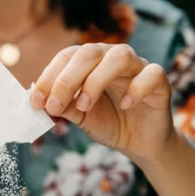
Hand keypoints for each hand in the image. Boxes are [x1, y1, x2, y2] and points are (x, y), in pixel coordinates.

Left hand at [31, 43, 174, 162]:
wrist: (139, 142)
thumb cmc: (108, 122)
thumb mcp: (79, 116)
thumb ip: (62, 105)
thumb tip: (37, 100)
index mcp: (90, 62)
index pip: (67, 57)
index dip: (49, 76)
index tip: (36, 101)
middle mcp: (112, 58)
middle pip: (89, 53)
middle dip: (67, 79)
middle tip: (54, 106)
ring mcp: (137, 67)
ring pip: (119, 57)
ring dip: (96, 80)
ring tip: (84, 106)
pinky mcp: (159, 81)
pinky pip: (151, 74)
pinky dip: (136, 88)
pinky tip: (124, 104)